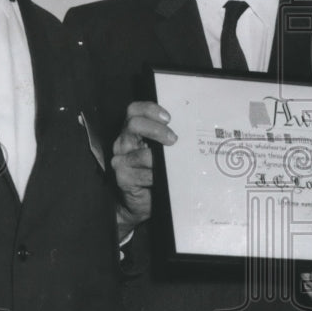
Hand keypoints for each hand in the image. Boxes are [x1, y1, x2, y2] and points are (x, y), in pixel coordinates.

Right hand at [113, 101, 175, 239]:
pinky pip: (141, 175)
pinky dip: (155, 177)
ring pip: (141, 154)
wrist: (144, 201)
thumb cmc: (157, 170)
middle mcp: (123, 142)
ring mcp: (120, 159)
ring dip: (160, 160)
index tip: (169, 118)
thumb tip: (190, 128)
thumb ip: (168, 137)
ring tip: (172, 166)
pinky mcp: (122, 177)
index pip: (134, 110)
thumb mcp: (163, 150)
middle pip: (134, 124)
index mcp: (133, 131)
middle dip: (157, 130)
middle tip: (174, 140)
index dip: (150, 110)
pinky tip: (162, 179)